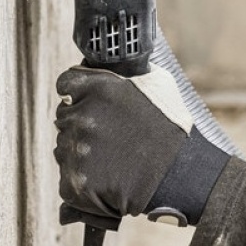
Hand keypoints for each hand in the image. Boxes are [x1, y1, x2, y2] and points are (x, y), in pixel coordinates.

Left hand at [54, 65, 231, 226]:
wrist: (181, 177)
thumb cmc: (172, 129)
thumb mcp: (156, 84)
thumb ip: (124, 72)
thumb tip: (104, 63)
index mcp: (96, 88)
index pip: (66, 85)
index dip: (77, 94)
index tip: (89, 104)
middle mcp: (81, 117)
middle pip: (64, 117)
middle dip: (82, 125)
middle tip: (110, 138)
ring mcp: (76, 150)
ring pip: (64, 149)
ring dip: (81, 153)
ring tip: (113, 159)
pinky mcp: (75, 182)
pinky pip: (67, 178)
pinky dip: (82, 181)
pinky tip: (107, 178)